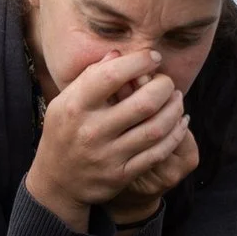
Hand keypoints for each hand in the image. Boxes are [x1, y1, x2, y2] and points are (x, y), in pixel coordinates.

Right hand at [25, 51, 189, 230]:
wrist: (56, 182)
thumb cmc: (63, 133)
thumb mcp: (65, 101)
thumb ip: (90, 77)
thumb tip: (118, 52)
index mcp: (75, 106)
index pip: (112, 75)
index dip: (139, 62)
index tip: (153, 58)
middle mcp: (91, 131)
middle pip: (143, 103)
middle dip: (164, 87)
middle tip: (167, 82)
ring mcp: (108, 156)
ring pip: (155, 129)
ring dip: (174, 110)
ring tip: (177, 99)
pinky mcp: (121, 175)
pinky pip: (157, 153)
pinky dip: (175, 136)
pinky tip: (180, 123)